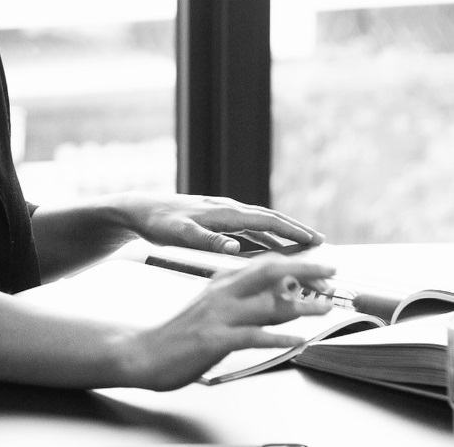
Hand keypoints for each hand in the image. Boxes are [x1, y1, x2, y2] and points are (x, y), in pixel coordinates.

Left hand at [120, 192, 324, 254]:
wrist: (139, 210)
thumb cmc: (158, 222)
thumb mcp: (180, 234)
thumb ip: (207, 242)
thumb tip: (235, 248)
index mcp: (224, 213)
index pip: (267, 221)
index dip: (293, 230)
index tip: (316, 240)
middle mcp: (227, 210)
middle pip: (269, 220)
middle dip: (295, 230)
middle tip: (320, 243)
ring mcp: (222, 214)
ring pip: (259, 224)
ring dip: (281, 235)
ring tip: (303, 247)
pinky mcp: (214, 220)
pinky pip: (246, 229)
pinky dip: (263, 237)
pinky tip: (269, 248)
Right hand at [132, 255, 334, 389]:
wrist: (146, 351)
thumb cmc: (182, 333)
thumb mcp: (212, 308)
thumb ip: (242, 301)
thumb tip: (277, 299)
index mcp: (222, 283)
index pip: (263, 264)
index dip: (294, 262)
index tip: (320, 265)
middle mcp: (222, 294)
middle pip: (268, 273)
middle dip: (302, 270)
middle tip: (330, 271)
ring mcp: (219, 316)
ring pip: (266, 305)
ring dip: (299, 306)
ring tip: (324, 308)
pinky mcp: (215, 340)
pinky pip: (252, 336)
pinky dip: (278, 338)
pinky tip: (297, 341)